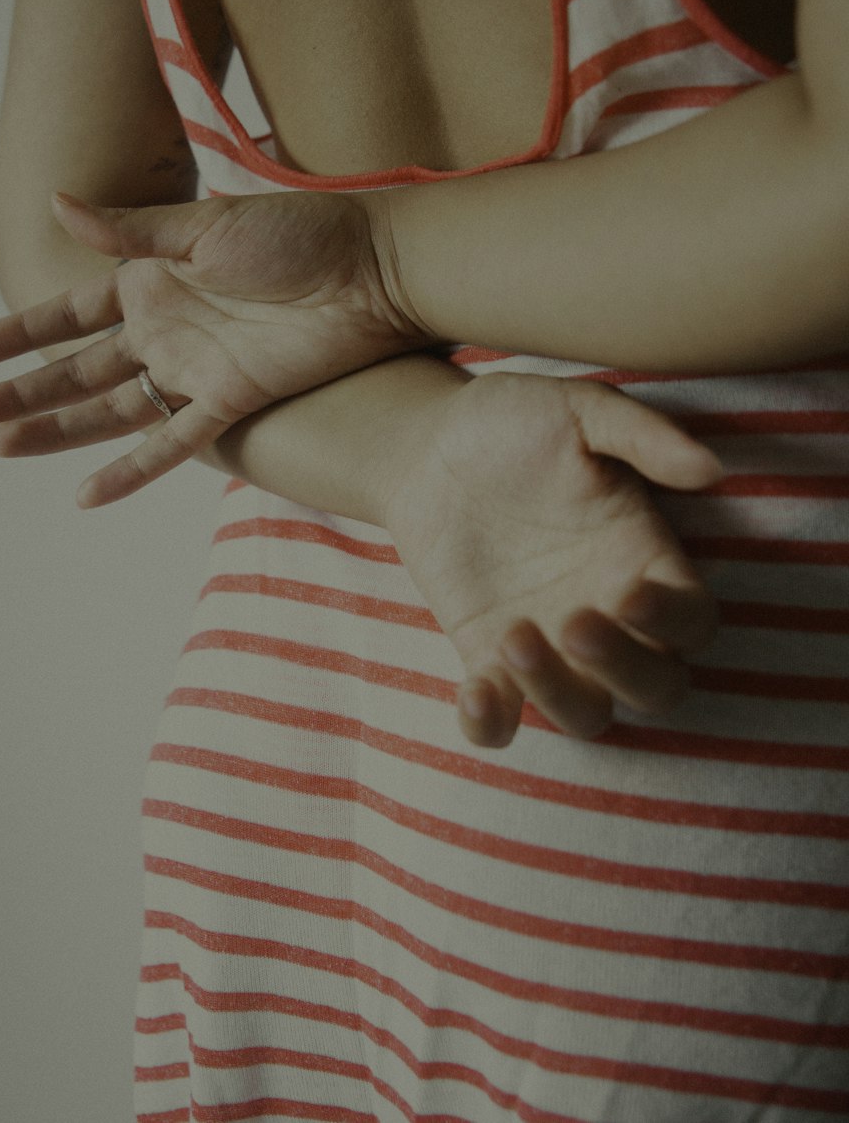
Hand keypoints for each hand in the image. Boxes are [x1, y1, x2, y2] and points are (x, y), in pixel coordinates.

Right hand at [0, 191, 426, 506]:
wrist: (376, 269)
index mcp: (153, 280)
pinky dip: (131, 468)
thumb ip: (131, 231)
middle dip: (17, 392)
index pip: (70, 313)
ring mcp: (196, 368)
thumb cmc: (301, 232)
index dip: (20, 332)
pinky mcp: (234, 401)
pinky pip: (174, 442)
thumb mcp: (206, 226)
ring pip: (110, 410)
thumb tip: (55, 201)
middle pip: (77, 369)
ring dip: (55, 430)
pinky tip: (86, 494)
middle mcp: (166, 328)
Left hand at [381, 371, 722, 745]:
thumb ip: (642, 435)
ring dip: (559, 694)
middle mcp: (607, 613)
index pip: (694, 622)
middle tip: (572, 622)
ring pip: (587, 715)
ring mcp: (549, 644)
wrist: (424, 444)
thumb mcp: (578, 409)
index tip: (629, 592)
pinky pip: (501, 720)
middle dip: (624, 669)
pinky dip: (492, 725)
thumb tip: (711, 470)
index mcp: (642, 559)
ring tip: (514, 636)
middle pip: (656, 687)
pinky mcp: (487, 657)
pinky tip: (475, 692)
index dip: (675, 622)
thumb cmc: (513, 421)